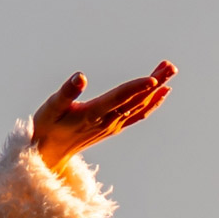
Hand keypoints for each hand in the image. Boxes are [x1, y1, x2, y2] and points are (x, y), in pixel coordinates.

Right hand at [32, 61, 176, 171]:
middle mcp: (107, 121)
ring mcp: (113, 125)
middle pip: (136, 100)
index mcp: (92, 114)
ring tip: (170, 70)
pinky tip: (161, 93)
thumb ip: (66, 92)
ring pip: (140, 106)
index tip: (154, 78)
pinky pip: (138, 115)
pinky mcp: (114, 127)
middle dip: (155, 82)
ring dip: (157, 90)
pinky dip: (152, 104)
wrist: (50, 151)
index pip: (119, 98)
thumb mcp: (52, 106)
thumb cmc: (48, 124)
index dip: (137, 88)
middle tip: (171, 66)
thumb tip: (80, 76)